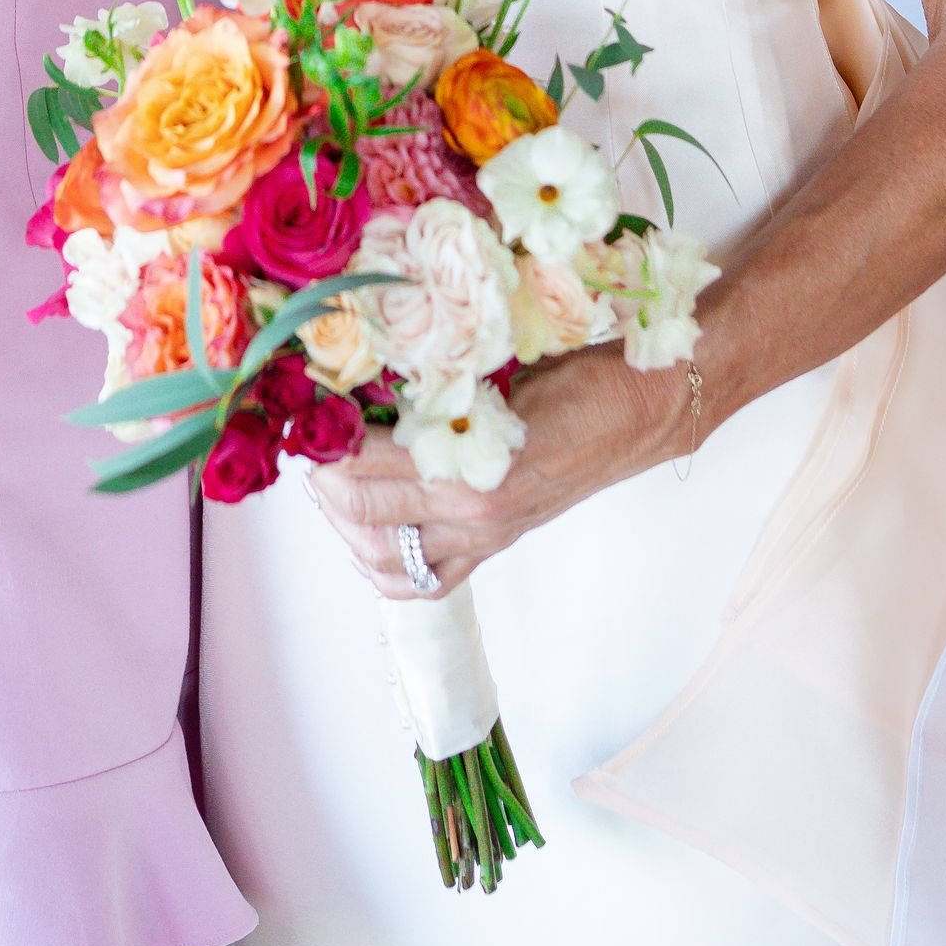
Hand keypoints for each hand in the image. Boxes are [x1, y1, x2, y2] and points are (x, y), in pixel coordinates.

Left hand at [305, 351, 688, 597]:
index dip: (325, 435)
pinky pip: (423, 582)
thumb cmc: (580, 375)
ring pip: (381, 556)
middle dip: (322, 477)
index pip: (365, 460)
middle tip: (309, 440)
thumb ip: (434, 381)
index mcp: (473, 462)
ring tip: (329, 483)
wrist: (642, 410)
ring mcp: (482, 538)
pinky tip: (366, 534)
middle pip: (361, 510)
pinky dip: (382, 566)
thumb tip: (364, 370)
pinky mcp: (493, 549)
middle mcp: (472, 513)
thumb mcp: (499, 363)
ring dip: (342, 522)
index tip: (304, 407)